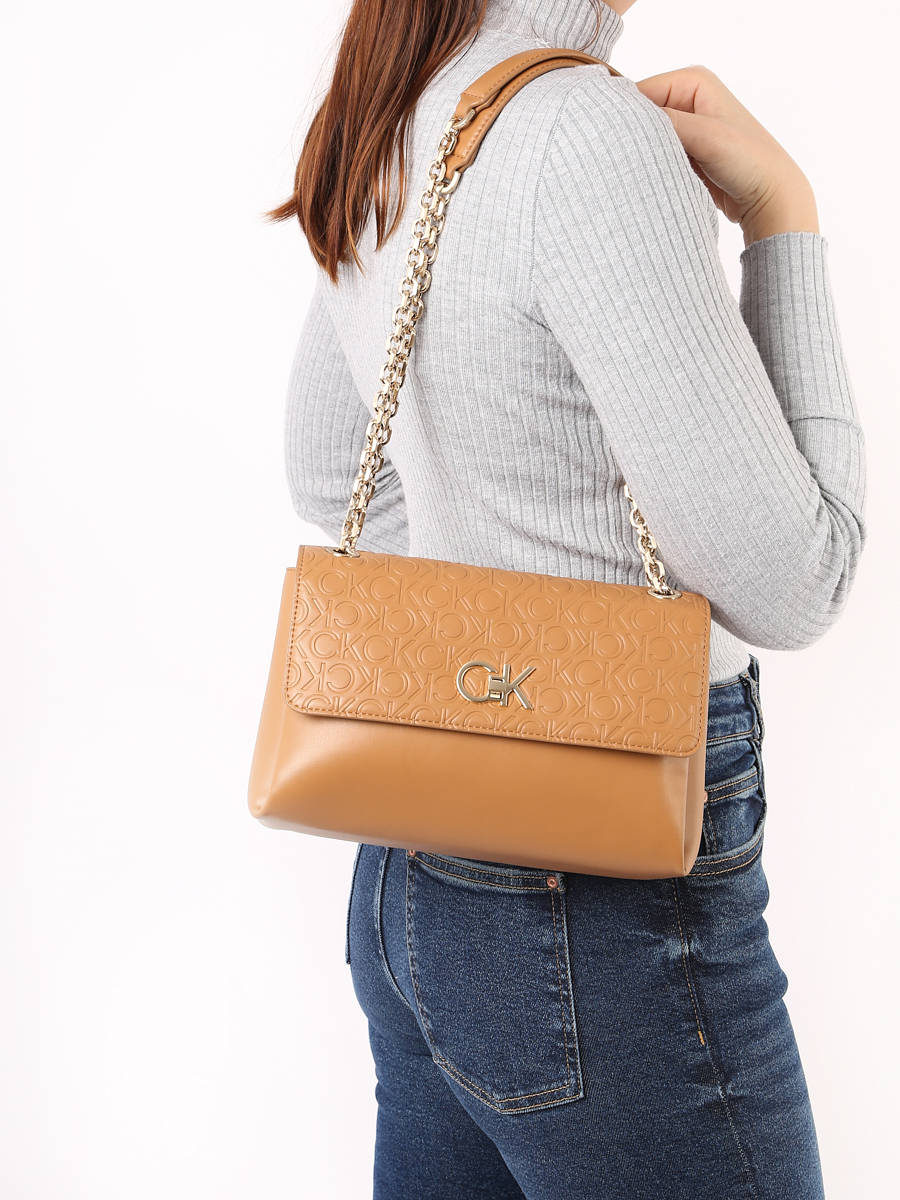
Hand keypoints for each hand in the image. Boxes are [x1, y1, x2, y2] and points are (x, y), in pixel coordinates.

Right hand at [636, 66, 818, 246]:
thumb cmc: (747, 161)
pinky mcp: (687, 151)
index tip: (621, 143)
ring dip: (646, 154)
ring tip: (647, 171)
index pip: (641, 92)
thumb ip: (667, 122)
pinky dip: (654, 166)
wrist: (770, 196)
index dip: (629, 117)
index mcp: (693, 81)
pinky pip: (658, 154)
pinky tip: (654, 178)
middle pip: (643, 115)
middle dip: (637, 137)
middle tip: (632, 161)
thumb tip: (628, 119)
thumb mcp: (706, 135)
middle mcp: (689, 98)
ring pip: (649, 137)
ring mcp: (688, 126)